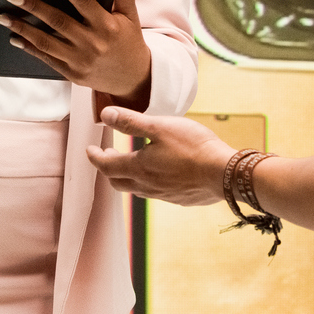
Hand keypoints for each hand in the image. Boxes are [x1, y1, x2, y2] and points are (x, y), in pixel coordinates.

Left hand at [0, 0, 153, 100]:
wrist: (132, 80)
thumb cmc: (130, 44)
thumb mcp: (132, 19)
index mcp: (106, 25)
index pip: (82, 0)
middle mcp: (92, 42)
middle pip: (57, 20)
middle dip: (33, 7)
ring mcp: (80, 59)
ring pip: (46, 41)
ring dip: (22, 28)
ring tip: (3, 17)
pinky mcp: (72, 73)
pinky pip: (46, 58)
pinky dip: (29, 48)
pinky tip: (15, 38)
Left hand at [85, 109, 234, 206]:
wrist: (223, 174)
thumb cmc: (193, 148)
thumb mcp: (160, 126)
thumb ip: (131, 121)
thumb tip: (105, 115)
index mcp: (138, 168)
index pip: (106, 165)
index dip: (95, 157)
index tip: (90, 150)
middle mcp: (147, 186)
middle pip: (117, 181)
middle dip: (108, 168)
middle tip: (106, 156)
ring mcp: (163, 195)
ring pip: (136, 189)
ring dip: (127, 177)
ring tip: (130, 164)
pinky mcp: (178, 198)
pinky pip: (155, 193)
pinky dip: (147, 182)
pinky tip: (159, 174)